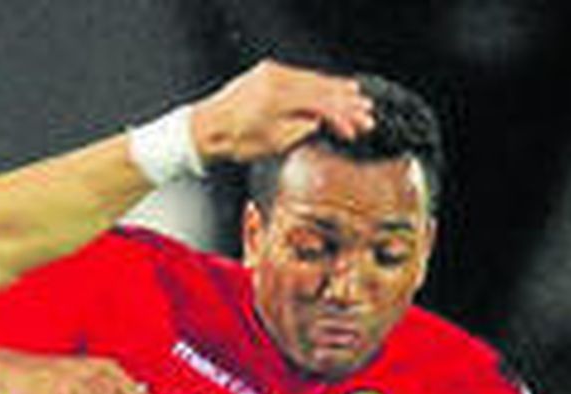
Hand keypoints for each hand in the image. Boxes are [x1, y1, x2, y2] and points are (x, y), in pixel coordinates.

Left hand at [191, 60, 373, 165]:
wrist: (204, 129)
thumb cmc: (232, 141)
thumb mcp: (272, 143)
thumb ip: (299, 130)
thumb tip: (320, 121)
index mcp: (279, 97)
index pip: (321, 103)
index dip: (342, 116)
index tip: (357, 127)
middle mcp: (276, 78)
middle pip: (321, 88)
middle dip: (346, 102)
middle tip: (366, 113)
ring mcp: (271, 72)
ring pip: (311, 79)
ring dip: (335, 90)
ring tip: (357, 98)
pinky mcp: (266, 72)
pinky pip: (298, 76)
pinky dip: (316, 83)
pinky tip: (331, 86)